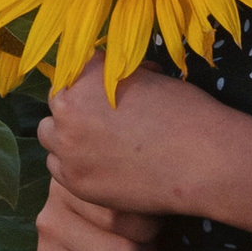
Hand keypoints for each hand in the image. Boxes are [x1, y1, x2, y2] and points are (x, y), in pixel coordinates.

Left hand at [38, 58, 231, 218]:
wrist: (202, 161)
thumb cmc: (185, 113)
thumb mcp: (148, 77)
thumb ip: (115, 77)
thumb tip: (107, 78)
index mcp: (87, 74)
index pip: (73, 70)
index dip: (89, 82)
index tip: (104, 94)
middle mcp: (69, 108)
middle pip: (57, 101)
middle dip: (75, 107)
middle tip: (103, 121)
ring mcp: (68, 147)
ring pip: (49, 135)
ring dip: (67, 136)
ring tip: (98, 144)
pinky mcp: (75, 181)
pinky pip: (58, 168)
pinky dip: (73, 164)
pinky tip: (100, 165)